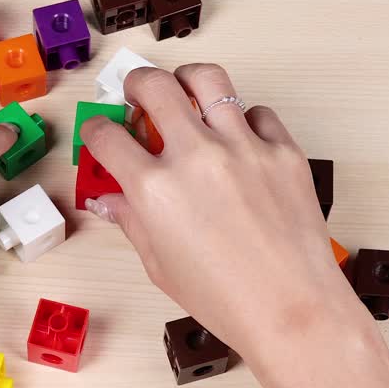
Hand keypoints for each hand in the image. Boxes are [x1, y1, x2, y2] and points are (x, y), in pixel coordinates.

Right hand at [79, 64, 373, 371]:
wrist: (291, 308)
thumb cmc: (225, 298)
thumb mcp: (160, 266)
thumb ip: (132, 221)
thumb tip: (111, 200)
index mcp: (155, 189)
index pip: (108, 136)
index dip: (96, 130)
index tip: (101, 133)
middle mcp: (196, 157)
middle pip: (154, 86)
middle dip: (136, 84)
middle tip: (137, 94)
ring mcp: (243, 147)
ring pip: (208, 79)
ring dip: (188, 80)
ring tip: (186, 93)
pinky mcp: (282, 150)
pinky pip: (258, 113)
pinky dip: (243, 119)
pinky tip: (238, 138)